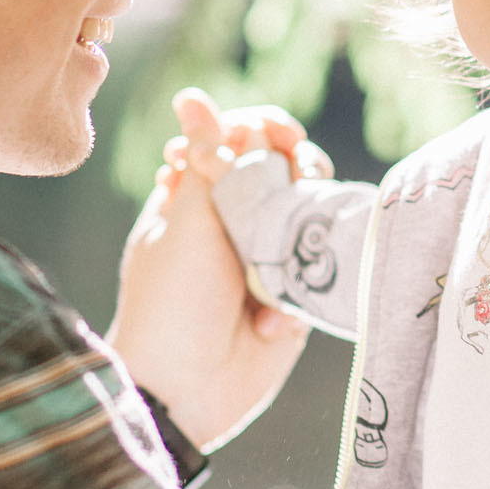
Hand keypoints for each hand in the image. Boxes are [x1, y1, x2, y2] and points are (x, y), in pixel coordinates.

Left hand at [106, 89, 312, 449]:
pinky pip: (318, 271)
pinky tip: (274, 315)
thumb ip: (206, 160)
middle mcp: (231, 225)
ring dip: (308, 223)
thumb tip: (192, 96)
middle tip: (300, 178)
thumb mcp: (186, 222)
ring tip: (293, 247)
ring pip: (308, 217)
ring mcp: (263, 262)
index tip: (280, 133)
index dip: (263, 129)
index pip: (237, 141)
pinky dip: (307, 284)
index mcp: (194, 198)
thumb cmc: (171, 303)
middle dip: (296, 171)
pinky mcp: (291, 300)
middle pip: (283, 172)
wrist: (184, 392)